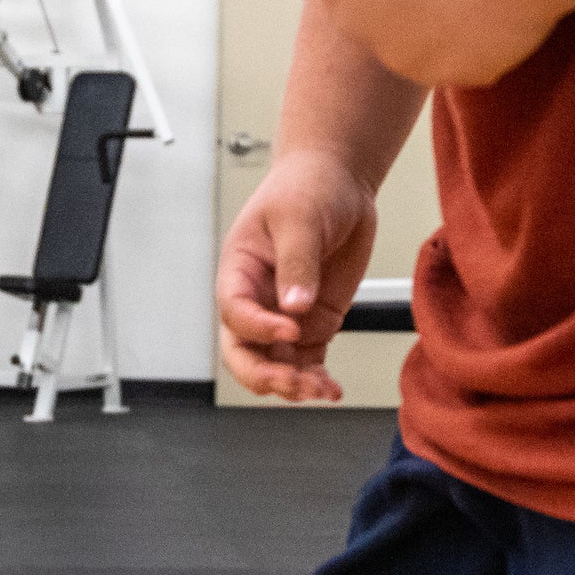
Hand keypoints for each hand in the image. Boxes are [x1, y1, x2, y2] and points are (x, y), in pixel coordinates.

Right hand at [217, 149, 377, 401]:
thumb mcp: (299, 218)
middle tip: (292, 382)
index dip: (257, 327)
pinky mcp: (313, 324)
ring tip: (321, 391)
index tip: (291, 328)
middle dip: (263, 374)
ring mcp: (284, 316)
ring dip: (293, 384)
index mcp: (239, 272)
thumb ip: (297, 262)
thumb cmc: (307, 189)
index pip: (235, 312)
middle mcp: (257, 300)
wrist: (339, 183)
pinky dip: (316, 380)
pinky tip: (331, 390)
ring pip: (275, 365)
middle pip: (242, 352)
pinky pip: (307, 362)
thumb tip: (295, 305)